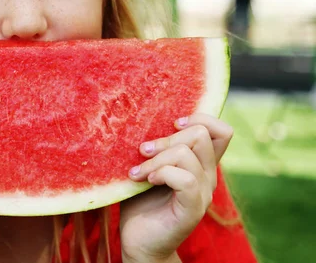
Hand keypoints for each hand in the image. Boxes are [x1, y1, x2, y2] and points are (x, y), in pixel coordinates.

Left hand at [120, 113, 233, 262]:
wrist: (139, 241)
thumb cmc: (141, 200)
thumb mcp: (150, 166)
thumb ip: (158, 146)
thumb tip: (144, 117)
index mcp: (201, 164)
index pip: (222, 130)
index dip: (201, 118)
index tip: (172, 124)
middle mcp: (208, 176)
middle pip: (201, 134)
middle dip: (166, 137)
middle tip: (142, 151)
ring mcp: (203, 193)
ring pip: (187, 154)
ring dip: (156, 158)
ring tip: (137, 172)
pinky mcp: (193, 209)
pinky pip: (185, 179)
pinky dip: (162, 173)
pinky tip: (146, 180)